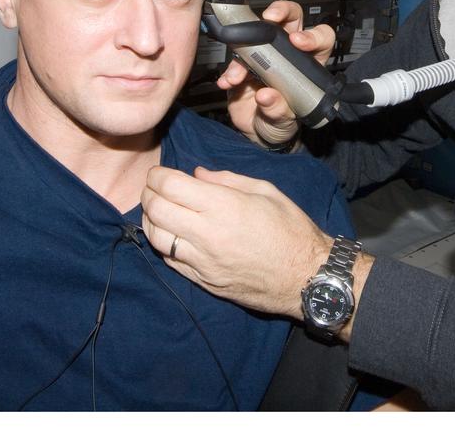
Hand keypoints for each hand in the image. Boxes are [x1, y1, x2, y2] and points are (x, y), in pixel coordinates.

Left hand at [141, 165, 330, 318]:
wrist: (305, 277)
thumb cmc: (291, 229)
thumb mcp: (265, 191)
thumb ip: (226, 179)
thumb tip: (196, 174)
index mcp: (224, 206)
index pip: (170, 186)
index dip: (157, 175)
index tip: (158, 173)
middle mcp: (208, 234)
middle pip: (156, 210)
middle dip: (148, 194)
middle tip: (153, 188)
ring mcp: (203, 262)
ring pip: (156, 238)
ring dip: (150, 220)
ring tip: (157, 210)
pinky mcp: (204, 281)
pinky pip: (170, 261)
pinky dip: (164, 244)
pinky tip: (171, 234)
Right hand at [216, 0, 336, 146]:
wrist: (256, 131)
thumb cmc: (280, 122)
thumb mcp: (285, 123)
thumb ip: (279, 112)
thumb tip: (267, 97)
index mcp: (308, 64)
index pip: (319, 39)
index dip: (312, 36)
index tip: (298, 41)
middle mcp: (287, 53)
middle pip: (290, 19)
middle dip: (281, 12)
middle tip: (270, 18)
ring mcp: (264, 54)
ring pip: (258, 31)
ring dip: (246, 43)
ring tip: (240, 73)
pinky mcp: (243, 62)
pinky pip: (235, 57)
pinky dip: (230, 70)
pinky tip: (229, 82)